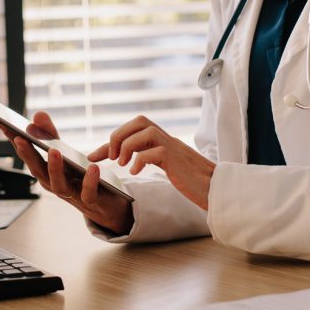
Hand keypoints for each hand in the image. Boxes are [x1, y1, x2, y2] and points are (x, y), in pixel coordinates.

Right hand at [0, 111, 133, 234]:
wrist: (104, 203)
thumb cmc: (78, 176)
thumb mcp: (64, 151)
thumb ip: (50, 133)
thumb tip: (37, 115)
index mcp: (44, 171)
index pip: (26, 155)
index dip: (14, 141)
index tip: (3, 125)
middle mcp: (53, 183)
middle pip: (37, 170)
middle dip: (27, 155)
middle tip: (20, 138)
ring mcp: (71, 194)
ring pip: (58, 184)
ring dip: (54, 168)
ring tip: (54, 151)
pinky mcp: (90, 200)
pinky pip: (87, 192)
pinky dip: (89, 181)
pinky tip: (92, 167)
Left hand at [88, 115, 214, 210]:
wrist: (216, 189)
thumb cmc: (193, 181)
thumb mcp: (168, 166)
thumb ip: (153, 157)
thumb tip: (134, 159)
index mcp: (162, 140)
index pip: (133, 129)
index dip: (111, 141)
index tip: (92, 155)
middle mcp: (167, 139)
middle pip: (139, 120)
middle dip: (119, 136)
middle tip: (113, 157)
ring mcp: (173, 147)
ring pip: (144, 130)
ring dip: (127, 146)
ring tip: (123, 163)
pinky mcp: (177, 159)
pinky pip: (154, 151)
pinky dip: (140, 160)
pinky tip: (136, 172)